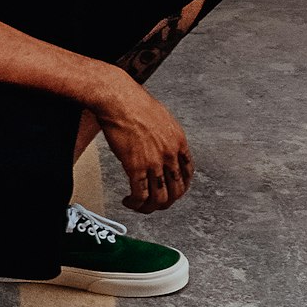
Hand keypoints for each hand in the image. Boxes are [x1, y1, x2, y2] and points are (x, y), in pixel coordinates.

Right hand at [92, 69, 193, 212]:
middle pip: (176, 190)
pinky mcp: (135, 167)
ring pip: (160, 198)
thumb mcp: (161, 118)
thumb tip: (160, 146)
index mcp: (178, 141)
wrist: (118, 98)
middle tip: (155, 203)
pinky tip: (128, 201)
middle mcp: (170, 154)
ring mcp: (154, 162)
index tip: (173, 190)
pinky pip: (140, 195)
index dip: (181, 186)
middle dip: (166, 201)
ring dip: (150, 207)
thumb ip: (165, 136)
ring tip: (140, 206)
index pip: (188, 173)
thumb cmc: (134, 102)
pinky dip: (135, 204)